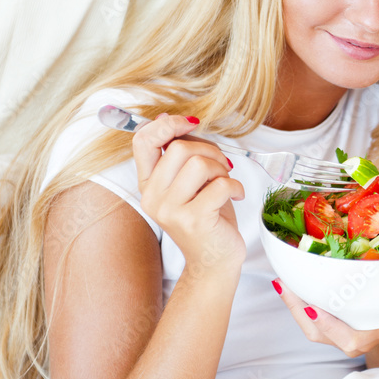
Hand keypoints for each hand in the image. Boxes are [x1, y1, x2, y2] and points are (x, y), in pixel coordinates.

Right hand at [133, 114, 246, 276]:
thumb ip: (180, 155)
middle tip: (221, 166)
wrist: (214, 261)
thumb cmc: (207, 217)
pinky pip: (220, 185)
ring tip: (226, 182)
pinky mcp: (194, 220)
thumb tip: (166, 118)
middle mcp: (153, 197)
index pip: (142, 142)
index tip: (191, 124)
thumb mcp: (189, 183)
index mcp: (148, 184)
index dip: (167, 125)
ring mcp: (171, 210)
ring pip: (199, 164)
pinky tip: (236, 195)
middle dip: (210, 150)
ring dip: (221, 168)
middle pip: (180, 148)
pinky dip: (236, 186)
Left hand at [273, 248, 378, 357]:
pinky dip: (295, 301)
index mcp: (373, 334)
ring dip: (294, 301)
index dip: (330, 325)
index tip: (316, 304)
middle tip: (289, 279)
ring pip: (309, 325)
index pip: (348, 338)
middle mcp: (351, 340)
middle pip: (318, 329)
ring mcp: (335, 336)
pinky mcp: (325, 329)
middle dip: (301, 305)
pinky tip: (286, 280)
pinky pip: (306, 319)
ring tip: (283, 275)